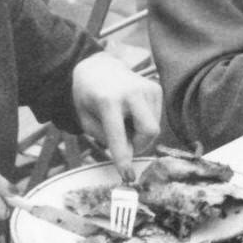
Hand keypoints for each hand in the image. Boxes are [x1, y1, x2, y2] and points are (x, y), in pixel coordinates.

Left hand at [71, 52, 160, 171]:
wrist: (98, 67)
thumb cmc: (88, 98)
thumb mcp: (86, 120)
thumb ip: (106, 138)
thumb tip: (130, 154)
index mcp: (109, 101)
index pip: (119, 135)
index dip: (123, 158)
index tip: (127, 176)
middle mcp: (132, 92)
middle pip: (149, 131)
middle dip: (139, 145)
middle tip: (125, 145)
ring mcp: (147, 87)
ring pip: (154, 127)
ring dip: (140, 133)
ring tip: (124, 122)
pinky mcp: (156, 88)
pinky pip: (157, 117)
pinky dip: (145, 122)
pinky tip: (132, 113)